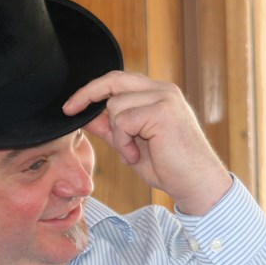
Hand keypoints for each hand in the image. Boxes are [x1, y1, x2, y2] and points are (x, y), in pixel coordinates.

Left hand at [62, 71, 231, 214]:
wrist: (197, 184)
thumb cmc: (169, 168)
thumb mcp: (131, 145)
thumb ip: (112, 129)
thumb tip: (86, 117)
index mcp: (158, 95)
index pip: (118, 81)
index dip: (92, 90)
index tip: (71, 106)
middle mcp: (163, 90)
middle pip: (113, 80)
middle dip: (86, 94)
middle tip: (69, 110)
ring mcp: (164, 98)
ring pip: (115, 106)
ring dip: (117, 135)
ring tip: (133, 153)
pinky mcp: (162, 110)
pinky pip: (123, 121)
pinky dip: (123, 142)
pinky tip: (137, 155)